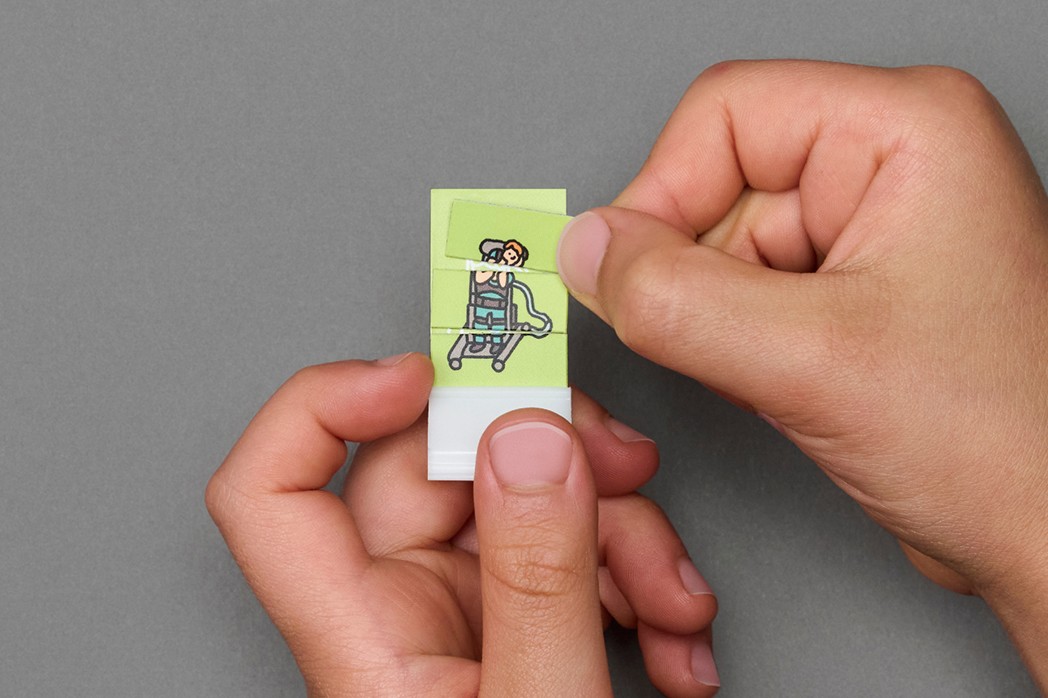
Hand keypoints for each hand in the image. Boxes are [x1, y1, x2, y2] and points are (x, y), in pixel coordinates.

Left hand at [205, 354, 718, 695]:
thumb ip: (534, 583)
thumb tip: (523, 443)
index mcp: (364, 645)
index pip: (276, 492)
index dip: (327, 405)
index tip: (425, 375)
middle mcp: (401, 616)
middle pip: (441, 470)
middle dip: (549, 456)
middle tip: (624, 467)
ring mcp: (466, 613)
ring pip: (524, 498)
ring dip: (620, 530)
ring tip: (673, 601)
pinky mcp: (524, 619)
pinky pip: (569, 547)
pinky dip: (634, 572)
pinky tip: (672, 628)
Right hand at [555, 60, 1047, 685]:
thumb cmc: (1005, 441)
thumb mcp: (811, 360)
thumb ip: (675, 297)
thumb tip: (586, 250)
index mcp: (904, 130)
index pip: (724, 115)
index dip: (659, 194)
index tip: (626, 275)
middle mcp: (889, 164)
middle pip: (717, 183)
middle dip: (698, 276)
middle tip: (734, 346)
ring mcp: (871, 229)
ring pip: (723, 247)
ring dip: (720, 320)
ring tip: (787, 374)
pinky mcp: (852, 288)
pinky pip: (746, 292)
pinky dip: (737, 343)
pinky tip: (787, 383)